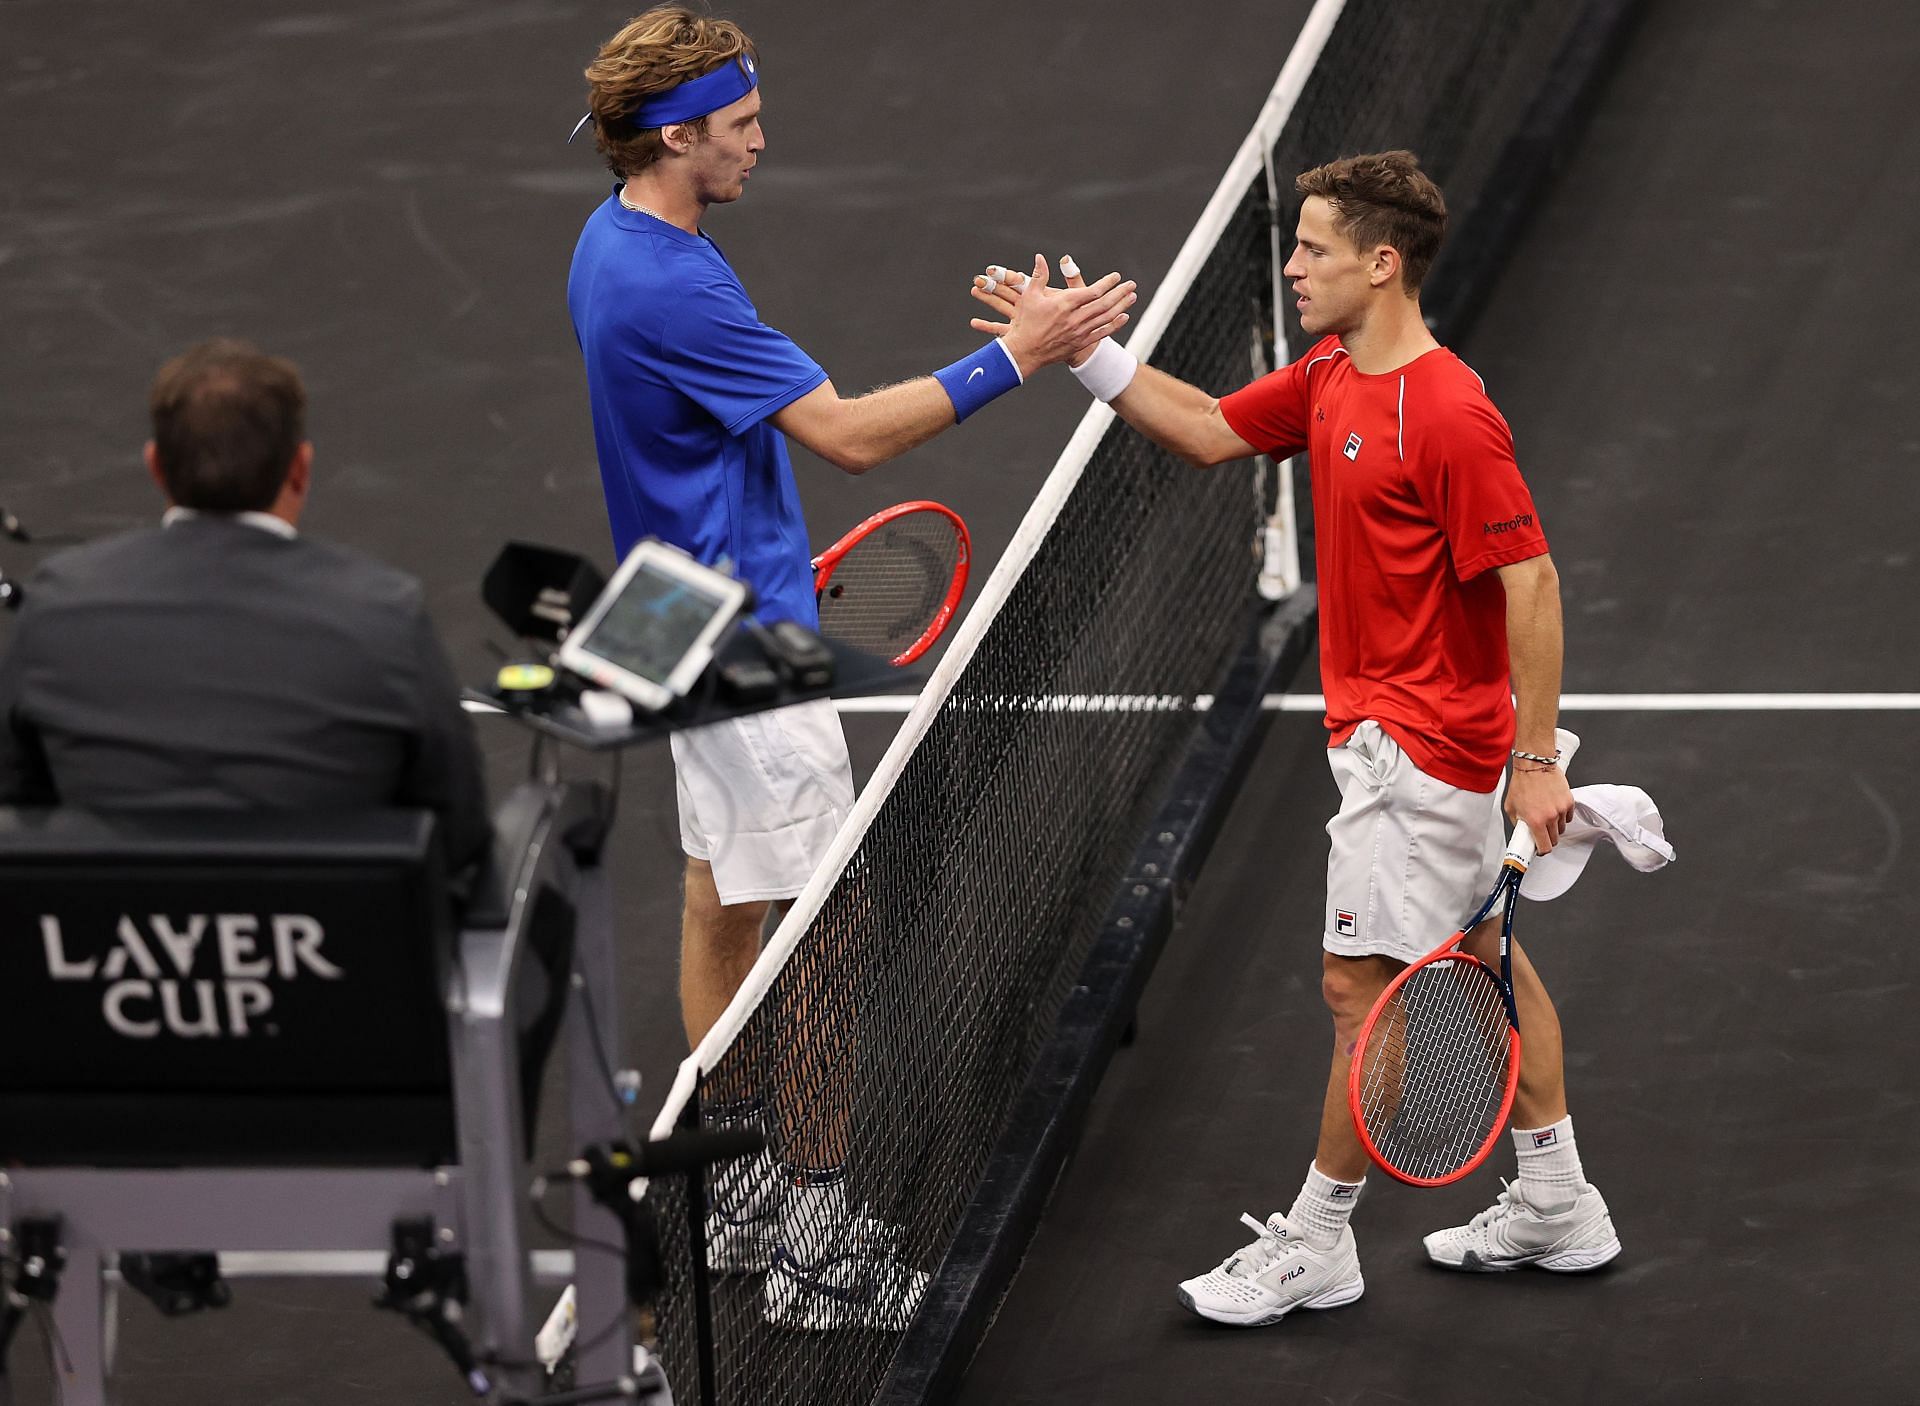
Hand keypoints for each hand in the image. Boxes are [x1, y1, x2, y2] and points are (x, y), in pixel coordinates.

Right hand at [969, 255, 1133, 375]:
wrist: (1024, 352)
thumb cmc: (1025, 323)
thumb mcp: (1029, 296)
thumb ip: (1039, 275)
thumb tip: (1040, 257)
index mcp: (1064, 304)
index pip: (1092, 291)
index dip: (1107, 283)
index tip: (1116, 277)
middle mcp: (1074, 318)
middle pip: (1104, 304)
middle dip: (1120, 293)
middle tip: (1131, 285)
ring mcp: (1079, 332)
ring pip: (1106, 318)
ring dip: (1121, 306)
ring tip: (1132, 297)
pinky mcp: (1079, 343)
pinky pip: (1101, 333)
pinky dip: (1115, 325)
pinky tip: (1124, 317)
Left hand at [1506, 765, 1574, 853]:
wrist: (1535, 765)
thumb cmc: (1522, 783)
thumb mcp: (1510, 807)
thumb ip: (1517, 823)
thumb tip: (1521, 833)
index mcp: (1535, 820)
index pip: (1545, 847)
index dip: (1541, 851)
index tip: (1539, 849)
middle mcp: (1550, 817)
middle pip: (1554, 840)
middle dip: (1547, 838)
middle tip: (1540, 832)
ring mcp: (1561, 809)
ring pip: (1561, 829)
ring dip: (1554, 827)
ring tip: (1545, 816)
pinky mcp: (1569, 802)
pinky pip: (1568, 817)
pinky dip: (1561, 816)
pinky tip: (1553, 809)